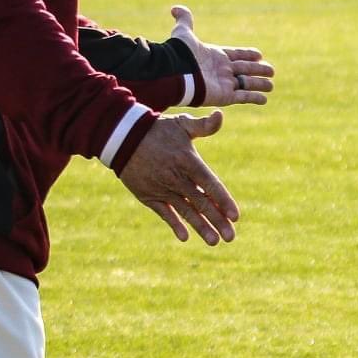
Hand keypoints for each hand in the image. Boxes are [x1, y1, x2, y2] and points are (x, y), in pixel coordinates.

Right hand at [117, 111, 238, 245]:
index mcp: (187, 160)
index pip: (209, 183)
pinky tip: (185, 237)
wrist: (123, 138)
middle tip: (230, 237)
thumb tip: (221, 116)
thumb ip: (204, 126)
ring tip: (214, 241)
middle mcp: (175, 177)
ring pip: (185, 211)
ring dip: (200, 227)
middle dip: (217, 220)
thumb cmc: (158, 130)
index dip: (223, 200)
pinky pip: (164, 213)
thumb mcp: (181, 124)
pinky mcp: (148, 196)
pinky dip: (174, 224)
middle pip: (201, 202)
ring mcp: (161, 188)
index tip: (235, 216)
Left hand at [168, 4, 273, 106]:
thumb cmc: (181, 54)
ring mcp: (224, 83)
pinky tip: (264, 99)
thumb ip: (184, 20)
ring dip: (259, 84)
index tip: (259, 55)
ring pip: (247, 83)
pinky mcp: (225, 96)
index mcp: (216, 56)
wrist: (177, 73)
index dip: (247, 54)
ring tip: (271, 85)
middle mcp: (222, 70)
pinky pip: (243, 97)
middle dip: (258, 70)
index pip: (236, 54)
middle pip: (245, 69)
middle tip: (271, 71)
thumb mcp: (184, 33)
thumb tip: (175, 8)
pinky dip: (254, 98)